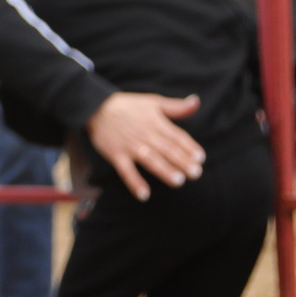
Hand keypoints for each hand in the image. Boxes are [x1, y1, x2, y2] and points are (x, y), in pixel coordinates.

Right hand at [83, 92, 204, 199]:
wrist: (95, 108)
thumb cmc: (127, 106)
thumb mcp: (153, 102)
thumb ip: (176, 106)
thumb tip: (197, 101)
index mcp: (155, 122)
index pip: (176, 136)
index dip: (189, 147)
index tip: (200, 158)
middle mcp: (144, 134)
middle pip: (166, 149)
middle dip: (182, 161)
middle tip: (196, 174)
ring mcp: (130, 146)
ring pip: (150, 160)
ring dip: (164, 171)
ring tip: (178, 181)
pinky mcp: (116, 155)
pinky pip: (126, 171)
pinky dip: (134, 182)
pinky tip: (144, 195)